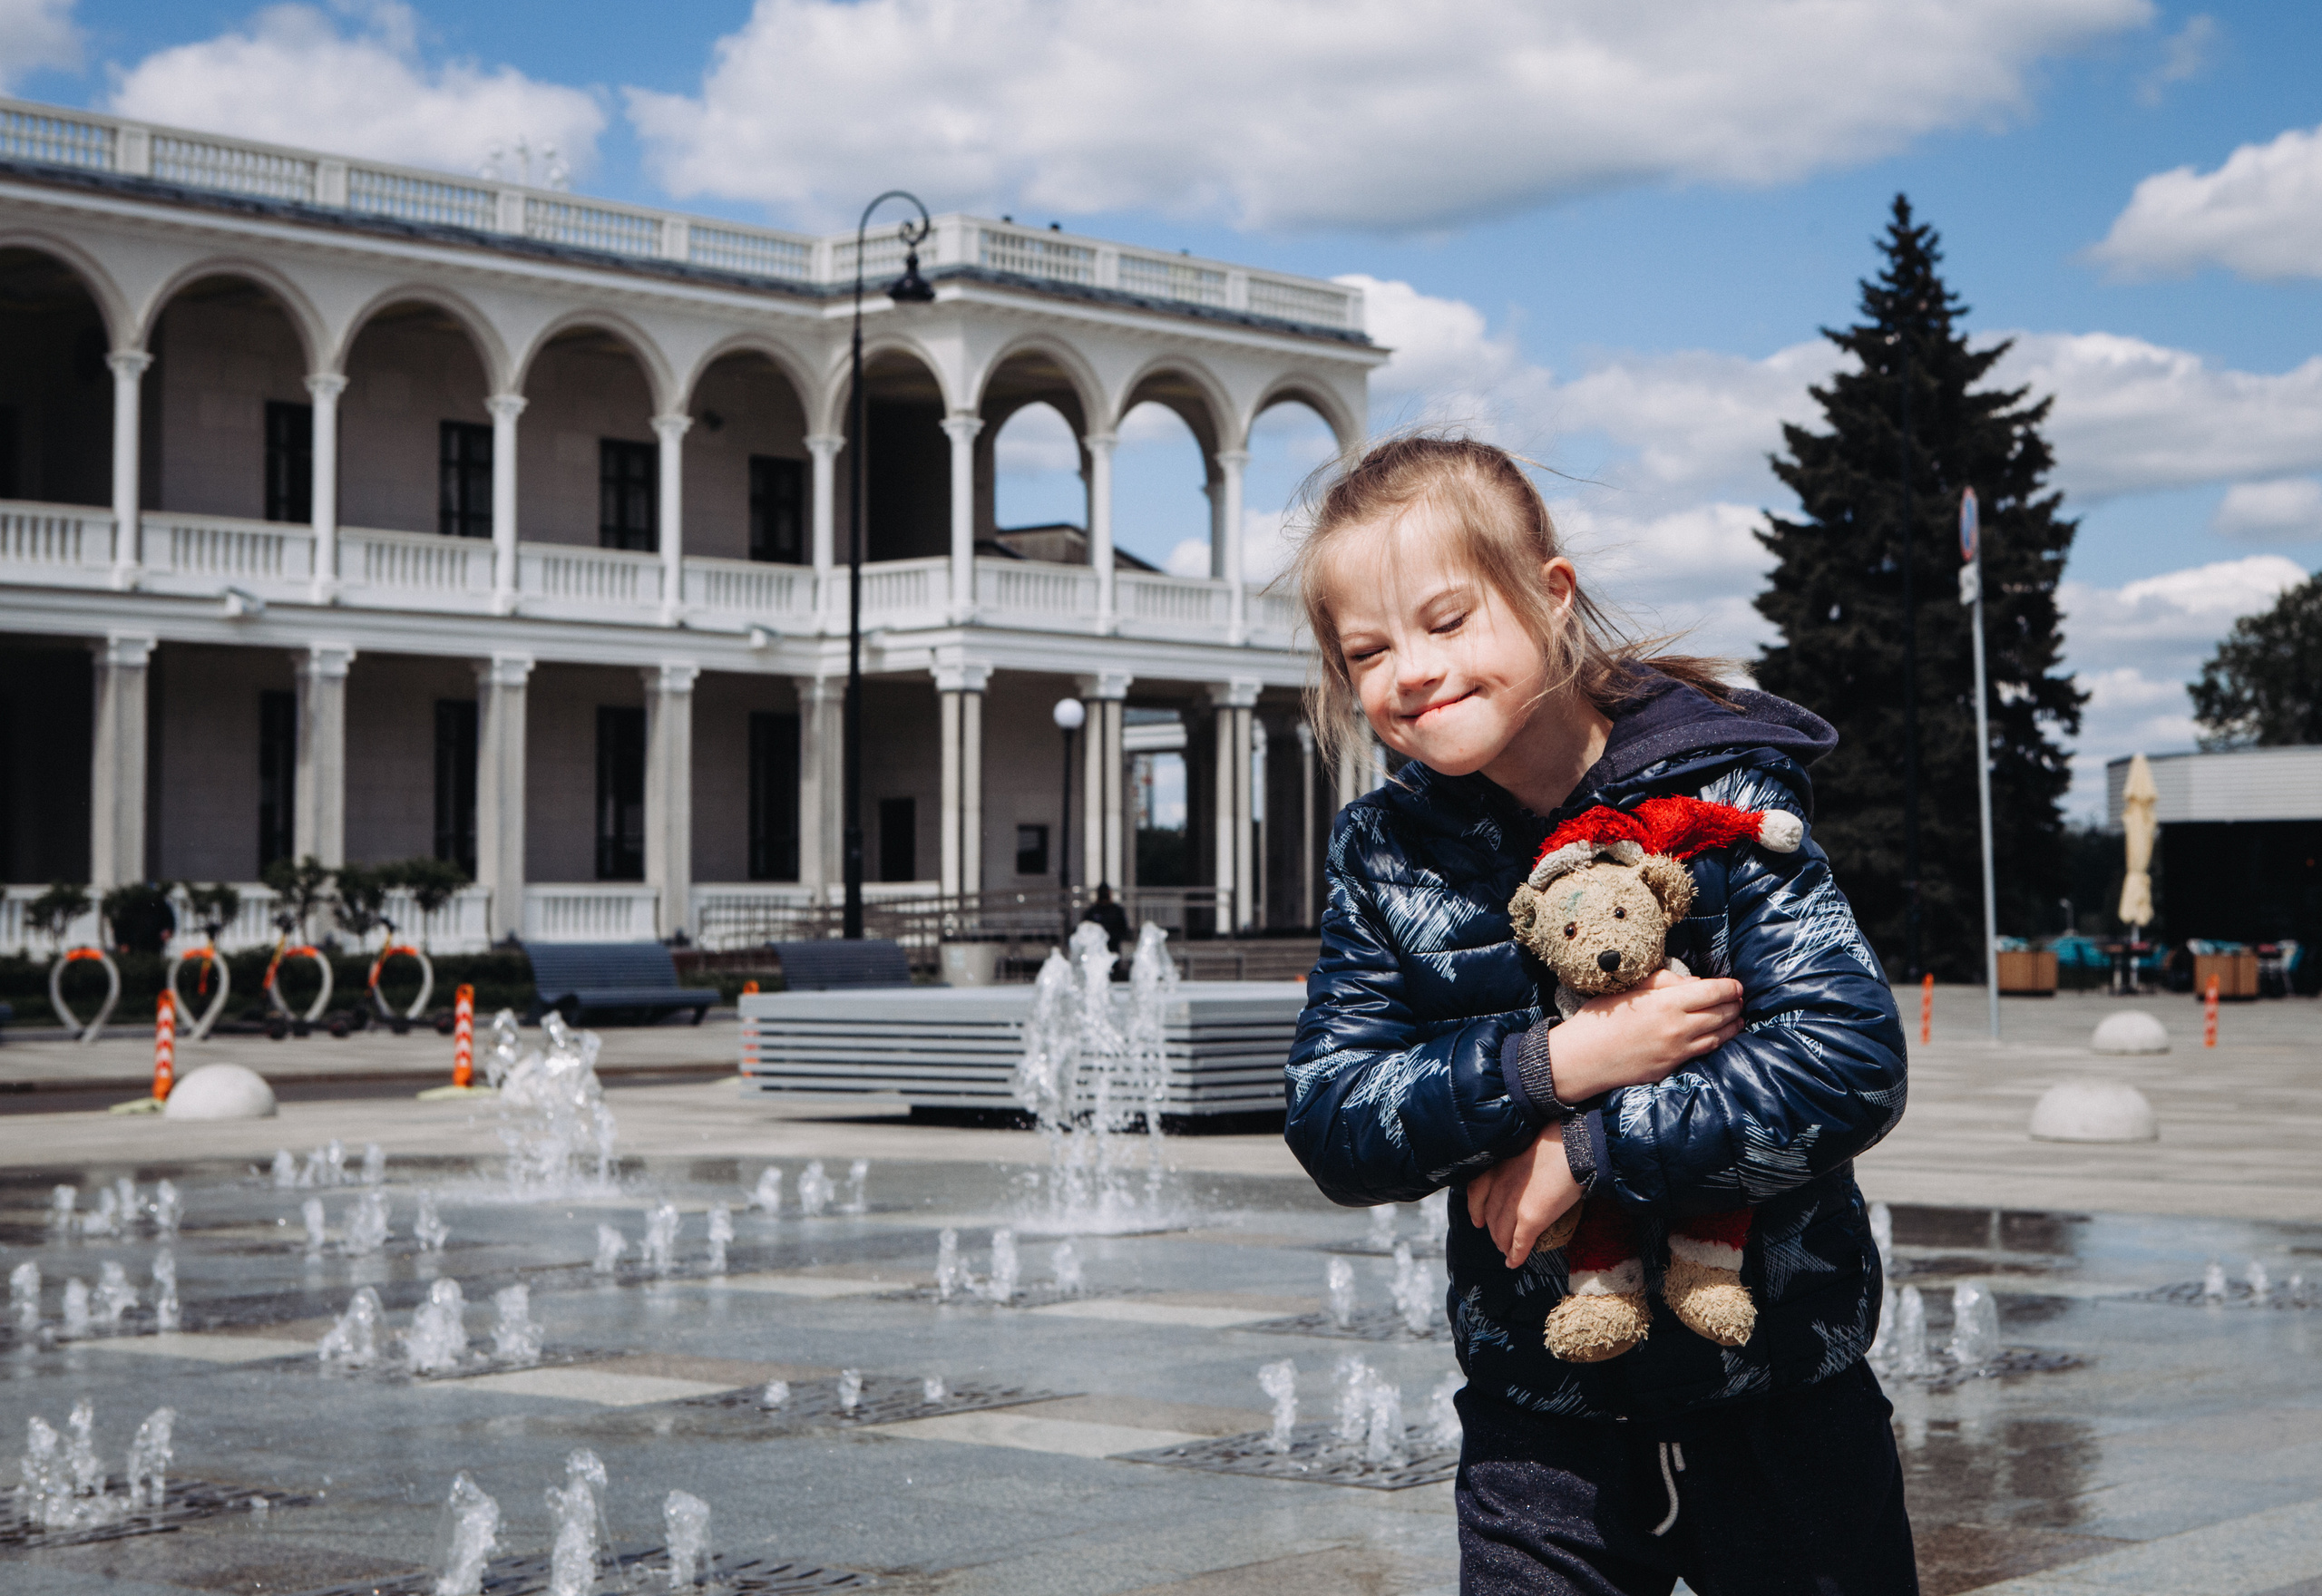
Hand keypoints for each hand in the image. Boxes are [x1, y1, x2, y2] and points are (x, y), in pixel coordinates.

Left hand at [1466, 1128, 1581, 1268]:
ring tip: (1509, 1252)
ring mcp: (1513, 1204)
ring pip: (1502, 1234)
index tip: (1477, 1221)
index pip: (1476, 1193)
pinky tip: (1514, 1262)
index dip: (1475, 1210)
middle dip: (1494, 1233)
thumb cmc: (1557, 1141)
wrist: (1574, 1146)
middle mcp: (1500, 1186)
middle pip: (1490, 1218)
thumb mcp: (1526, 1148)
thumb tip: (1525, 1175)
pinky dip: (1515, 1255)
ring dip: (1504, 1245)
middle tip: (1500, 1241)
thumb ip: (1517, 1165)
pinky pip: (1519, 1243)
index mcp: (1497, 1167)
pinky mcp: (1530, 1219)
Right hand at [1547, 969, 1743, 1099]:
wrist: (1581, 1059)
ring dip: (1732, 1025)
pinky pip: (1702, 1053)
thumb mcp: (1629, 989)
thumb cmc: (1599, 1018)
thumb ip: (1663, 982)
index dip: (1730, 987)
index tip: (1736, 985)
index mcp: (1667, 1003)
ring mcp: (1676, 1051)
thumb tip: (1692, 983)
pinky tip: (1718, 1037)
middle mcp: (1678, 1028)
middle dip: (1734, 1004)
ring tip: (1738, 1017)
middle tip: (1740, 999)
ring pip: (1717, 1036)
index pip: (1712, 992)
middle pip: (1720, 1014)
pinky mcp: (1671, 1068)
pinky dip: (1716, 1042)